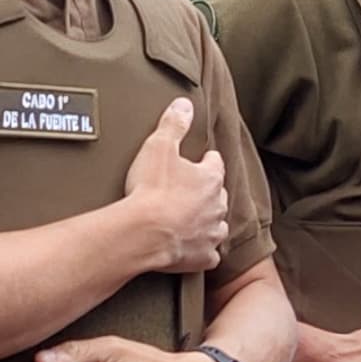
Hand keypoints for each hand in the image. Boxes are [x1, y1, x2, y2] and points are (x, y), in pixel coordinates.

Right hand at [121, 96, 230, 275]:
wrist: (143, 233)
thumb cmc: (150, 190)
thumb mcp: (159, 146)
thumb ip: (173, 124)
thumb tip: (185, 105)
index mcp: (210, 178)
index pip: (214, 162)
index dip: (205, 160)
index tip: (199, 160)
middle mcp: (217, 205)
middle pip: (217, 194)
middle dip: (206, 192)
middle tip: (187, 191)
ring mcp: (212, 232)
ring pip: (217, 224)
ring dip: (207, 221)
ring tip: (191, 219)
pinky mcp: (203, 256)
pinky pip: (209, 254)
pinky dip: (203, 251)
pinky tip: (193, 248)